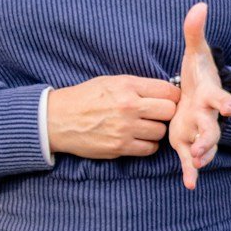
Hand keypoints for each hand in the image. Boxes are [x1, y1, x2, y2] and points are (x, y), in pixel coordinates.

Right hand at [46, 76, 178, 158]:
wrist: (59, 119)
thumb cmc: (85, 98)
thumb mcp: (111, 82)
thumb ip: (138, 86)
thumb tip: (165, 92)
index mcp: (127, 86)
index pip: (168, 91)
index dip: (171, 96)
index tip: (167, 100)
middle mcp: (129, 106)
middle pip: (169, 111)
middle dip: (166, 113)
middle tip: (157, 114)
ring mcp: (125, 128)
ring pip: (161, 132)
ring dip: (155, 130)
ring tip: (143, 127)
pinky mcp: (120, 147)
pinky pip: (149, 148)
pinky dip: (146, 145)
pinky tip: (137, 138)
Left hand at [169, 3, 230, 189]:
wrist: (199, 96)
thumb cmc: (199, 75)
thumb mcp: (195, 53)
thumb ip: (195, 31)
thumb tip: (199, 4)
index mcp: (210, 96)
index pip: (220, 99)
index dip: (226, 102)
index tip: (230, 107)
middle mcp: (208, 117)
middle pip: (213, 129)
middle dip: (210, 137)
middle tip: (205, 147)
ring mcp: (200, 132)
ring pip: (204, 146)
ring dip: (202, 156)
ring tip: (195, 164)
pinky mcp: (188, 143)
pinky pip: (190, 160)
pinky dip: (190, 173)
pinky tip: (189, 185)